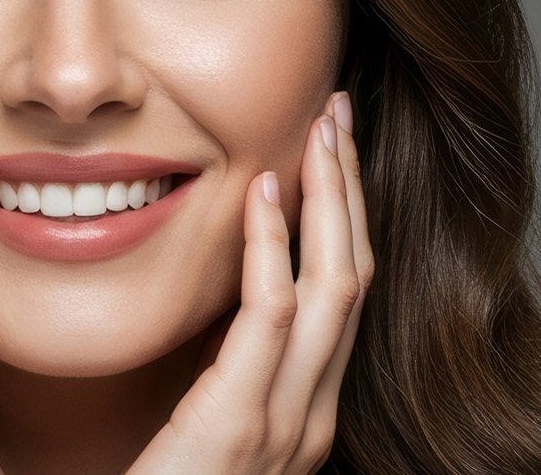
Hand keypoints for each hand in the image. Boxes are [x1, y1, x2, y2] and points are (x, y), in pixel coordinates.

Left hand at [127, 92, 373, 474]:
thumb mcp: (190, 430)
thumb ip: (200, 370)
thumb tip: (185, 302)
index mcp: (295, 413)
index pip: (337, 292)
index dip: (340, 215)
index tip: (322, 147)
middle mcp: (306, 416)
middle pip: (354, 276)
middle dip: (351, 188)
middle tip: (340, 109)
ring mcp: (285, 426)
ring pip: (335, 286)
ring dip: (333, 198)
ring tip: (321, 127)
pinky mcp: (240, 427)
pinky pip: (273, 319)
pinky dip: (275, 249)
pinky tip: (262, 193)